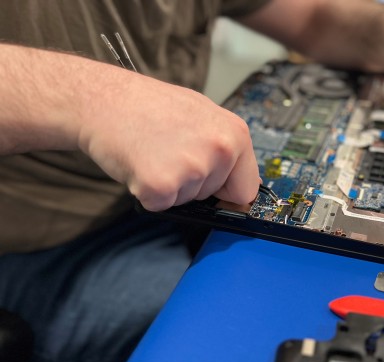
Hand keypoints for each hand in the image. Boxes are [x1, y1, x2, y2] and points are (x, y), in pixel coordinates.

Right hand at [77, 71, 259, 210]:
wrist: (102, 98)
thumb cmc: (148, 105)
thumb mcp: (201, 116)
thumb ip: (222, 148)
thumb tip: (237, 185)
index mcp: (235, 133)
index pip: (246, 188)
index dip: (227, 194)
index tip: (216, 195)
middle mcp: (220, 149)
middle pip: (211, 196)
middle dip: (191, 184)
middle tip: (167, 151)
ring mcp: (192, 167)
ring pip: (186, 201)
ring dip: (168, 186)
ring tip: (153, 152)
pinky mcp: (162, 184)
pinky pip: (160, 205)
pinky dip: (146, 193)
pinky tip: (139, 164)